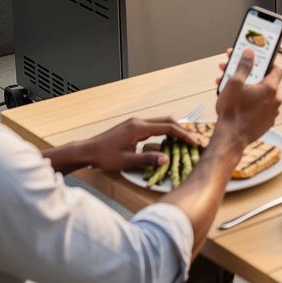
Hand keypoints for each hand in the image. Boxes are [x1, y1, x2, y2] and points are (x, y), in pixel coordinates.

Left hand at [81, 117, 197, 173]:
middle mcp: (138, 121)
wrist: (87, 151)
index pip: (167, 127)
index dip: (183, 134)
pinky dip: (163, 130)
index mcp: (139, 128)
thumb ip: (147, 159)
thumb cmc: (104, 157)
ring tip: (183, 140)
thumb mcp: (126, 161)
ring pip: (160, 122)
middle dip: (181, 129)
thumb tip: (166, 159)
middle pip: (166, 120)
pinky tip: (166, 140)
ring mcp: (134, 123)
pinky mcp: (131, 126)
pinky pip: (153, 125)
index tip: (194, 142)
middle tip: (193, 140)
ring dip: (173, 129)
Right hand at [214, 49, 281, 147]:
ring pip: (261, 93)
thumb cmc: (232, 113)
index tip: (256, 59)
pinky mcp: (266, 121)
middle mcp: (275, 100)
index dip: (266, 62)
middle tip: (236, 70)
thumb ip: (244, 66)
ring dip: (248, 86)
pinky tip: (236, 99)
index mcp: (270, 88)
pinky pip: (260, 105)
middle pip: (265, 80)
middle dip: (250, 73)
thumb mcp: (235, 83)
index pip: (276, 68)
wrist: (230, 138)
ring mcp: (271, 112)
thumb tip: (249, 53)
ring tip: (230, 85)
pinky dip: (251, 100)